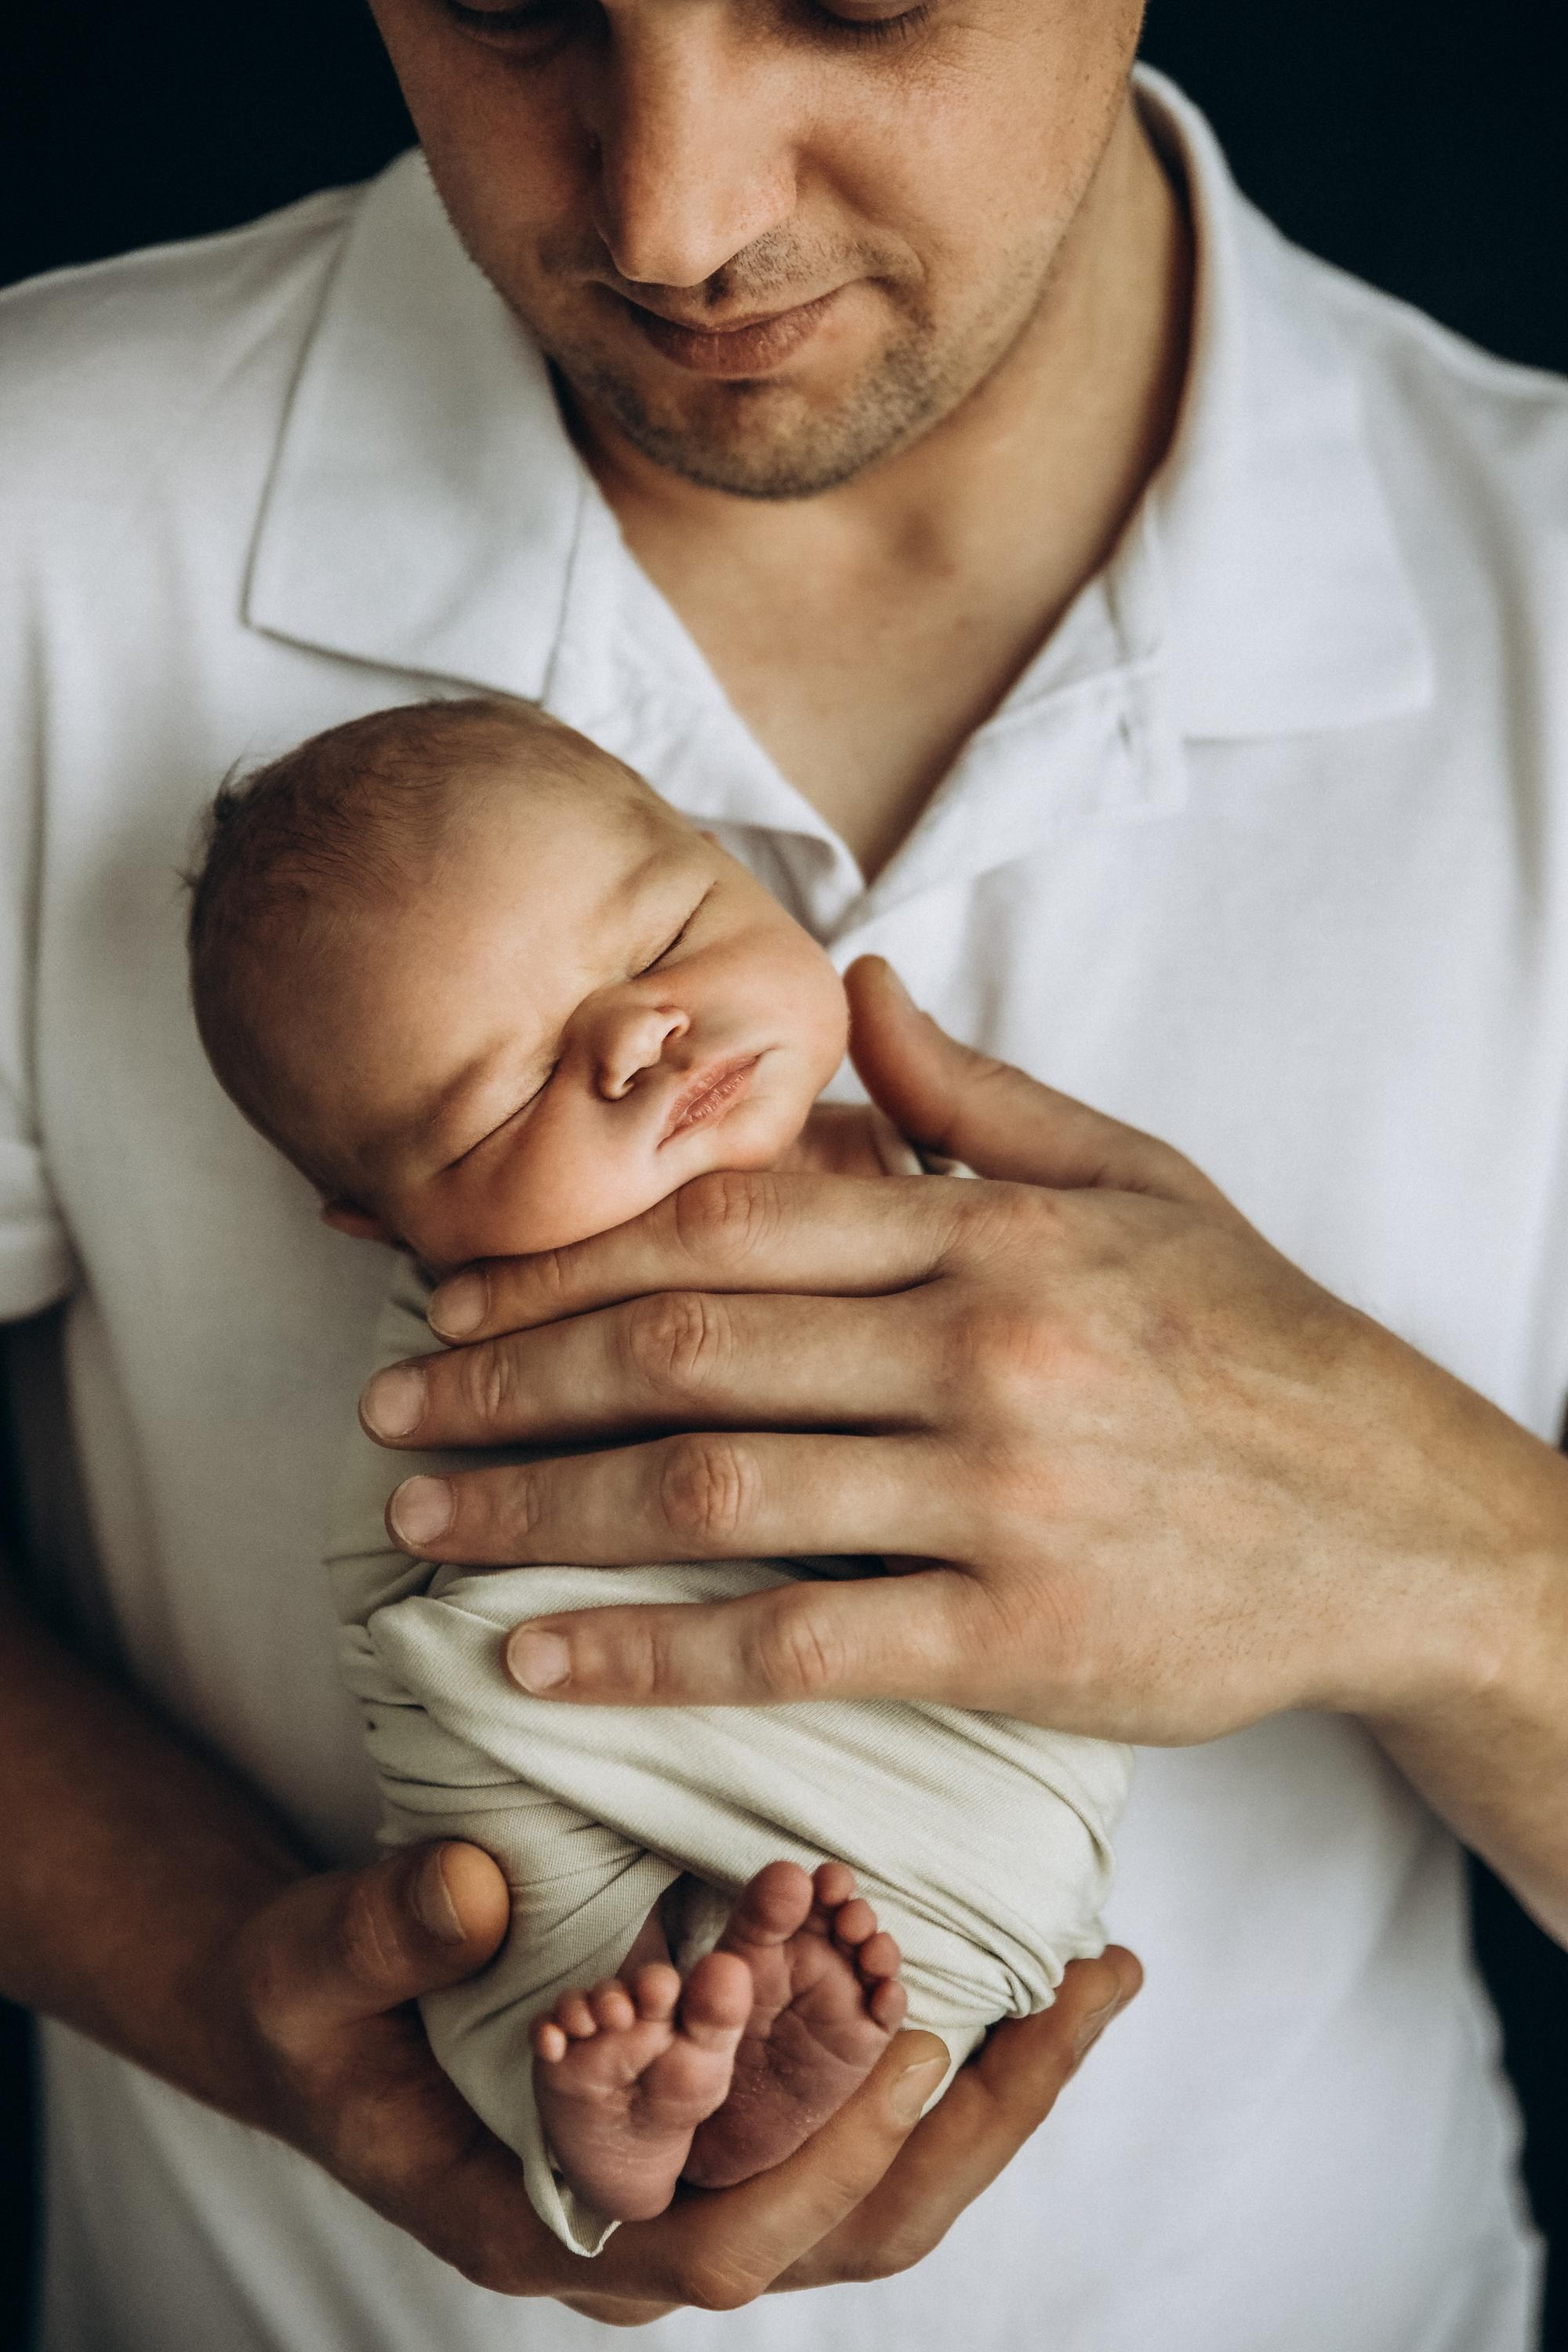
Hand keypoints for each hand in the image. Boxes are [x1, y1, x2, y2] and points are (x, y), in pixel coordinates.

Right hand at [220, 1833, 1138, 2312]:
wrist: (328, 2021)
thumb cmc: (316, 2011)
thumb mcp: (312, 1963)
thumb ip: (382, 1932)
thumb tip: (475, 1890)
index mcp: (554, 2221)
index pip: (722, 2246)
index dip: (823, 2166)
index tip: (911, 2050)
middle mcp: (650, 2222)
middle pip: (852, 2232)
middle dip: (973, 2128)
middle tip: (1076, 1999)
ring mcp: (701, 2176)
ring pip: (882, 2189)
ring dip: (992, 2094)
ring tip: (1092, 1978)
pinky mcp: (727, 2119)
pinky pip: (859, 2119)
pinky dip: (948, 2056)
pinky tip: (1019, 1968)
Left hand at [360, 958, 1558, 1745]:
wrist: (1403, 1520)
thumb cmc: (1256, 1344)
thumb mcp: (1137, 1180)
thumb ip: (980, 1097)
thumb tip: (858, 990)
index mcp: (990, 1229)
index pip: (726, 1222)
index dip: (566, 1254)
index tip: (454, 1283)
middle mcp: (978, 1348)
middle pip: (683, 1349)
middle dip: (505, 1377)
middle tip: (387, 1407)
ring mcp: (995, 1496)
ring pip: (711, 1491)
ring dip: (534, 1507)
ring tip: (418, 1523)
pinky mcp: (1017, 1638)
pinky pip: (793, 1642)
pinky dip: (649, 1653)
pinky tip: (539, 1664)